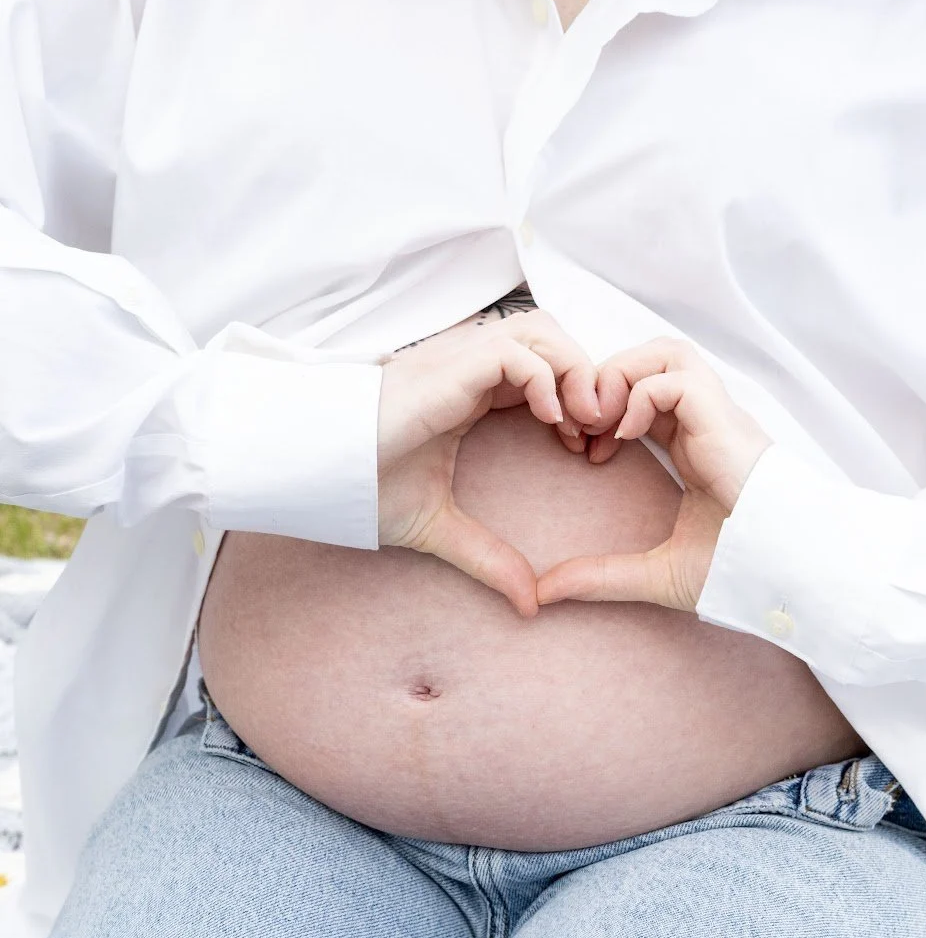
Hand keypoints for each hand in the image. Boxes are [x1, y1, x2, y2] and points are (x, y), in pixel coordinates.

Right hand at [377, 310, 600, 615]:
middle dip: (585, 378)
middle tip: (599, 432)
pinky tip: (551, 421)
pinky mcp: (448, 368)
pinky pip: (514, 352)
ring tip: (581, 423)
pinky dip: (544, 378)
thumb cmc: (362, 487)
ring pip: (541, 333)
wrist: (314, 472)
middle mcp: (468, 368)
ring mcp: (457, 361)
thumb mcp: (439, 528)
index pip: (544, 370)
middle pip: (552, 340)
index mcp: (470, 393)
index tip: (586, 451)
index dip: (575, 401)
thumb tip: (529, 604)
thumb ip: (488, 558)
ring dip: (572, 372)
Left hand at [536, 337, 770, 611]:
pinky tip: (625, 434)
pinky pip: (676, 375)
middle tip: (580, 426)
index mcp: (695, 446)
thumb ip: (601, 577)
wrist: (785, 573)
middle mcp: (706, 422)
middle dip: (606, 382)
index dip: (604, 411)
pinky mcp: (722, 418)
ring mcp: (717, 416)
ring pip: (665, 352)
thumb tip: (545, 592)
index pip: (643, 397)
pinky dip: (641, 393)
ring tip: (601, 421)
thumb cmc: (738, 572)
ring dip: (623, 376)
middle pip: (651, 360)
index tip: (581, 451)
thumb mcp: (655, 574)